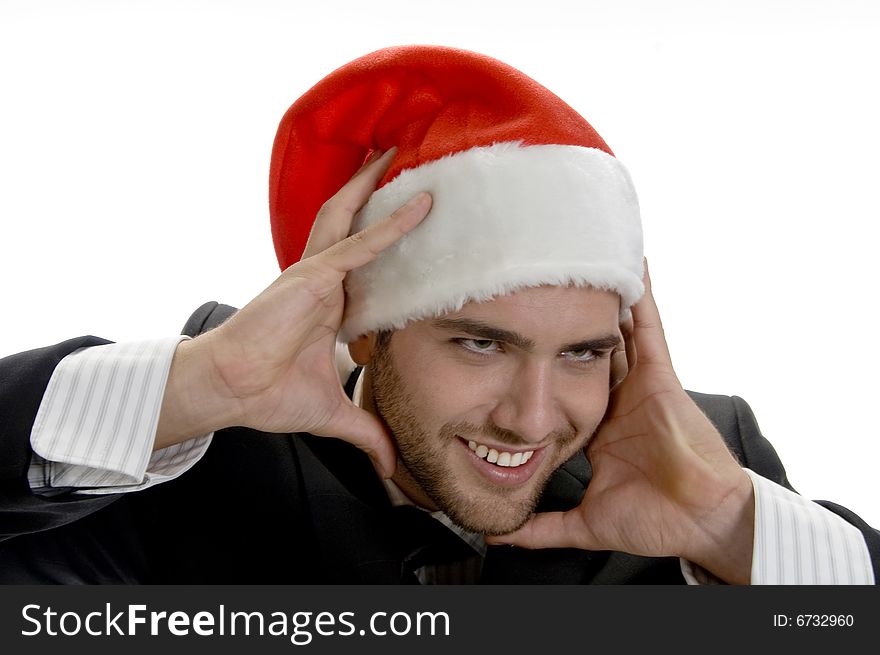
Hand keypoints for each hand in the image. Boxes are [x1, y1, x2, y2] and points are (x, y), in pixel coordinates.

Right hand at [156, 149, 431, 477]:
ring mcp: (317, 275)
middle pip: (354, 224)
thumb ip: (368, 434)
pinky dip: (390, 226)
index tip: (415, 220)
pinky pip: (358, 246)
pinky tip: (420, 206)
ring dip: (376, 185)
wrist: (231, 394)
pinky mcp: (312, 279)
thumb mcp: (335, 414)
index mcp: (329, 305)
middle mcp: (323, 281)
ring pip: (352, 218)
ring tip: (400, 152)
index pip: (364, 262)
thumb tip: (393, 467)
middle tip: (402, 159)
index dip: (387, 238)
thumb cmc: (270, 395)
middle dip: (375, 190)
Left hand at [488, 262, 754, 582]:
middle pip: (586, 348)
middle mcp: (617, 398)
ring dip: (598, 297)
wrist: (701, 521)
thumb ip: (541, 528)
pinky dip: (641, 297)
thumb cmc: (656, 521)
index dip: (543, 360)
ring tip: (575, 258)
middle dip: (566, 317)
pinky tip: (631, 265)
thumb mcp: (584, 523)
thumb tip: (498, 534)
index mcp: (598, 426)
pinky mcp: (661, 376)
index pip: (565, 384)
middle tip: (541, 281)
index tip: (517, 336)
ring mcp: (639, 383)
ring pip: (614, 330)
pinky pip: (648, 328)